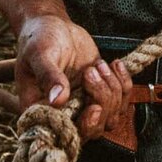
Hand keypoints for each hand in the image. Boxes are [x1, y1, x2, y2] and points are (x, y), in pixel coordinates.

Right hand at [14, 13, 130, 140]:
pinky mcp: (100, 94)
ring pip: (110, 118)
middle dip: (102, 102)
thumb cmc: (39, 39)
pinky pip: (122, 101)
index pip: (65, 133)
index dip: (83, 127)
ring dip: (111, 90)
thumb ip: (48, 75)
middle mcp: (64, 114)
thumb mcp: (40, 54)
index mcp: (42, 110)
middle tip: (91, 72)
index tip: (94, 108)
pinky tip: (113, 64)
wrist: (53, 27)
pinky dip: (123, 83)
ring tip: (98, 65)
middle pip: (93, 130)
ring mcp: (84, 106)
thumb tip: (57, 99)